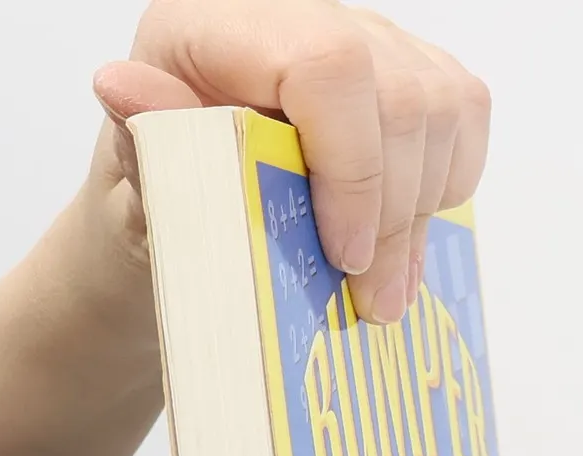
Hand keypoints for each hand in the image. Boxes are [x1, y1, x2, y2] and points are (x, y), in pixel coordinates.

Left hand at [0, 1, 489, 455]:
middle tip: (371, 301)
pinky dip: (445, 187)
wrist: (178, 208)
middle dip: (394, 217)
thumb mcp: (134, 181)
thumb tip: (119, 89)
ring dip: (420, 216)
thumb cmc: (156, 196)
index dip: (353, 169)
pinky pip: (463, 116)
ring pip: (443, 110)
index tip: (344, 255)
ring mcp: (364, 38)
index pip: (327, 67)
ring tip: (384, 290)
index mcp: (220, 24)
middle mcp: (300, 13)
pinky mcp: (407, 71)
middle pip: (400, 99)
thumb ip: (141, 137)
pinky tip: (403, 233)